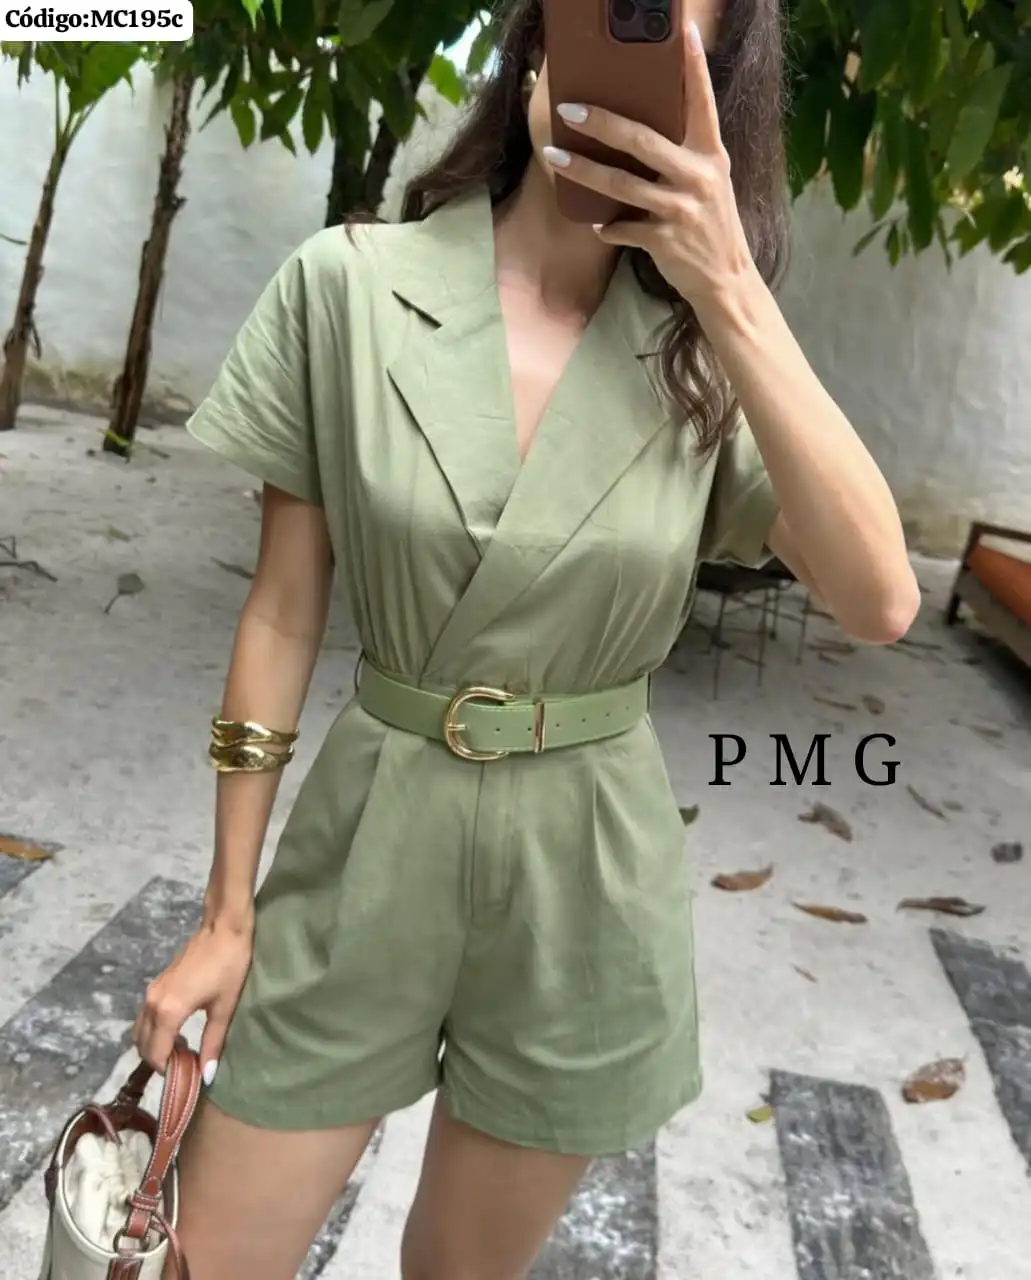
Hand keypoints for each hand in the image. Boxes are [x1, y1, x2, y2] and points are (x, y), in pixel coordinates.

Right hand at [132, 918, 252, 1083]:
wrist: (223, 928)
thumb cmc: (229, 966)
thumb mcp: (224, 1008)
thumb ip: (212, 1043)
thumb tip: (206, 1077)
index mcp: (168, 1011)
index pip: (155, 1054)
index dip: (167, 1071)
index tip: (185, 1078)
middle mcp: (152, 1003)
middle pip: (142, 1045)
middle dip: (158, 1061)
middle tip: (184, 1067)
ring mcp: (151, 992)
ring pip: (140, 1030)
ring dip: (154, 1046)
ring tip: (182, 1051)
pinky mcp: (156, 985)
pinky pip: (145, 1017)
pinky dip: (154, 1031)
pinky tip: (178, 1032)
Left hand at [544, 21, 755, 309]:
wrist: (725, 279)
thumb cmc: (710, 225)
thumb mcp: (709, 182)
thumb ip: (683, 155)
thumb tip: (634, 131)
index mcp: (711, 154)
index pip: (703, 102)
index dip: (694, 67)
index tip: (684, 32)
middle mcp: (699, 176)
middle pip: (642, 141)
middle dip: (602, 123)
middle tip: (570, 110)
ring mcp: (682, 209)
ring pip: (621, 185)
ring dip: (583, 171)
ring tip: (554, 156)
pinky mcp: (666, 239)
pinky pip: (622, 227)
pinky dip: (605, 226)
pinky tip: (595, 223)